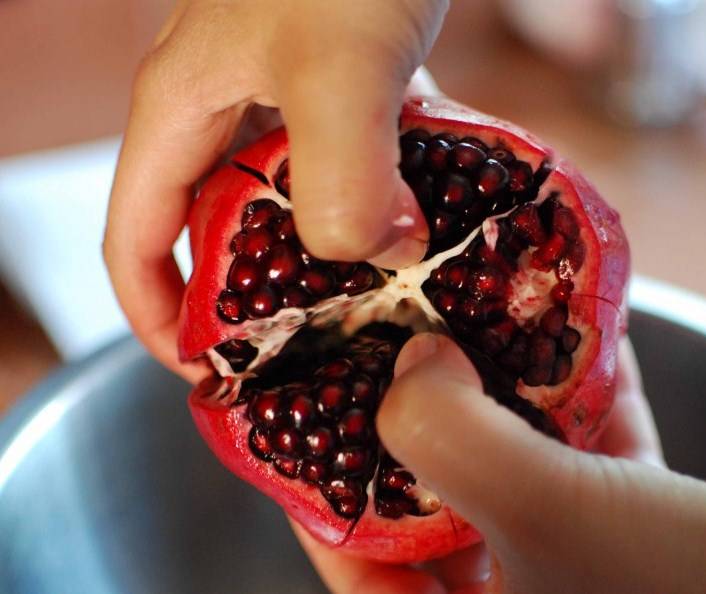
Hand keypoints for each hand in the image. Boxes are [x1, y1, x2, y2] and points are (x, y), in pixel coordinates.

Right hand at [103, 0, 447, 381]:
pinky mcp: (343, 82)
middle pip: (213, 229)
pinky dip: (378, 197)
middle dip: (253, 297)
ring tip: (378, 299)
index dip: (158, 317)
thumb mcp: (339, 63)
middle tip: (311, 350)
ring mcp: (287, 93)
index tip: (209, 371)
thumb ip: (343, 169)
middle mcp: (225, 106)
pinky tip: (422, 217)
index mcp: (182, 109)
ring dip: (327, 250)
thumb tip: (372, 255)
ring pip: (287, 198)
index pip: (135, 239)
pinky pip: (349, 161)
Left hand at [297, 336, 705, 592]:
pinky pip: (594, 461)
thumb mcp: (545, 510)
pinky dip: (587, 401)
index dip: (325, 490)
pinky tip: (582, 334)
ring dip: (510, 397)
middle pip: (435, 511)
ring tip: (483, 322)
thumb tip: (413, 361)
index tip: (315, 409)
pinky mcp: (644, 542)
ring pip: (519, 475)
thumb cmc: (689, 593)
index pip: (357, 569)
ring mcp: (583, 577)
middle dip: (424, 421)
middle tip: (401, 345)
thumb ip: (451, 433)